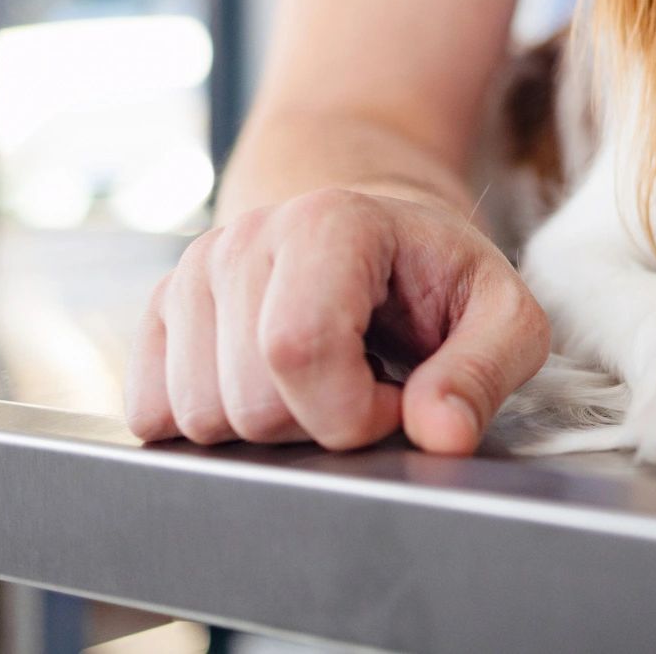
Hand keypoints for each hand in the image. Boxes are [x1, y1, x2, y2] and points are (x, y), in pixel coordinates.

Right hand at [125, 188, 550, 453]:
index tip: (399, 398)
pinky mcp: (159, 312)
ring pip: (198, 417)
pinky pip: (152, 415)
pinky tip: (271, 386)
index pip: (299, 350)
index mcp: (330, 221)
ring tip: (321, 379)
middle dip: (316, 424)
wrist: (378, 238)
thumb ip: (484, 370)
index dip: (353, 411)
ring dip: (269, 428)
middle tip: (364, 385)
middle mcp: (246, 237)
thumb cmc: (439, 280)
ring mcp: (192, 272)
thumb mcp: (502, 315)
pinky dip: (214, 425)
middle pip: (249, 399)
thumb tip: (441, 435)